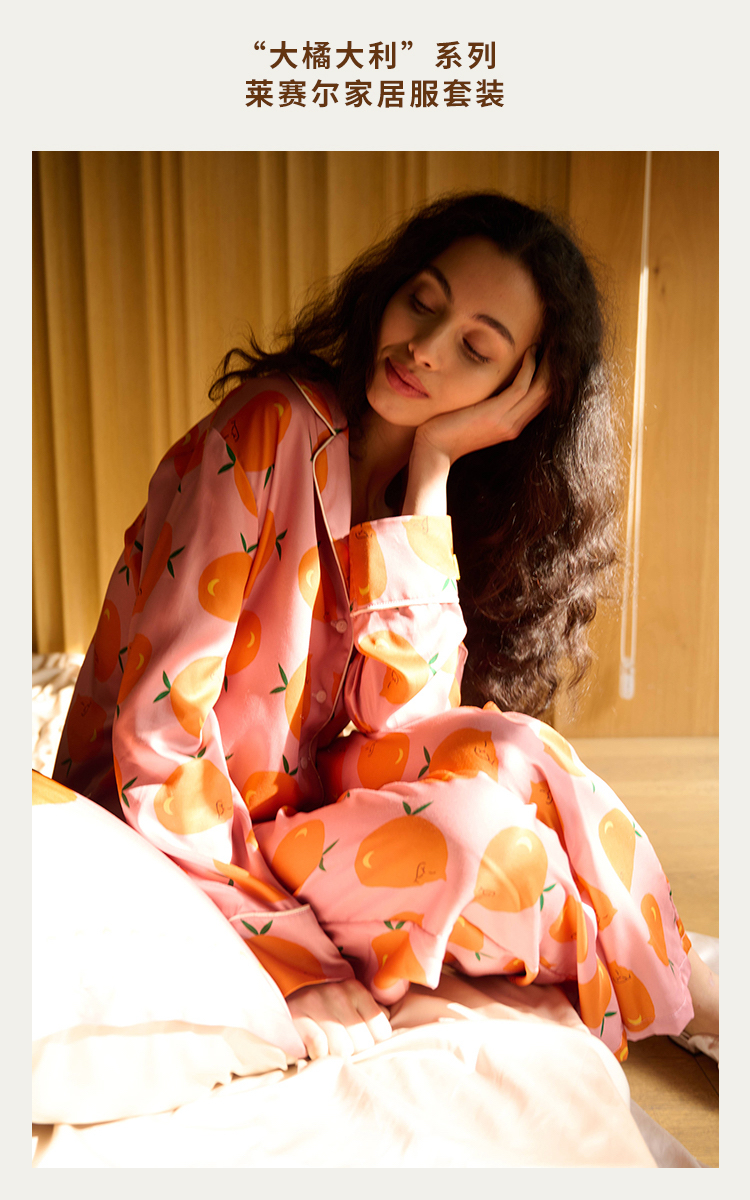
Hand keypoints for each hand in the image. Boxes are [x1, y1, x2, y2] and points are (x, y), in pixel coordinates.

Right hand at [287, 978, 392, 1060]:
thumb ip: (374, 1015)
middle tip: (342, 1044)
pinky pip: (319, 1048)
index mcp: (356, 990)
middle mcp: (338, 993)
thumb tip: (391, 1030)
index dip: (372, 1041)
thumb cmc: (327, 1009)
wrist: (288, 998)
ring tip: (329, 1047)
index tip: (360, 1038)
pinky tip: (315, 1049)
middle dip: (354, 1050)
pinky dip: (319, 1054)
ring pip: (342, 1049)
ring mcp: (315, 1003)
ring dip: (336, 1055)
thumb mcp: (352, 1004)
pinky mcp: (296, 1018)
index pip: (382, 1031)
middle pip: (363, 1044)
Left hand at [414, 346, 549, 465]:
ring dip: (546, 364)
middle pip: (549, 395)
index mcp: (512, 426)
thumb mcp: (475, 416)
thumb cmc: (447, 430)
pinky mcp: (496, 414)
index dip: (552, 379)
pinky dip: (530, 366)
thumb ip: (489, 404)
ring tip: (546, 344)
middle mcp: (515, 425)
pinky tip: (530, 351)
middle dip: (555, 369)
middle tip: (556, 345)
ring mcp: (507, 421)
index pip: (542, 402)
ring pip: (542, 389)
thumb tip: (492, 383)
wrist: (433, 450)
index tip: (552, 357)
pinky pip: (522, 386)